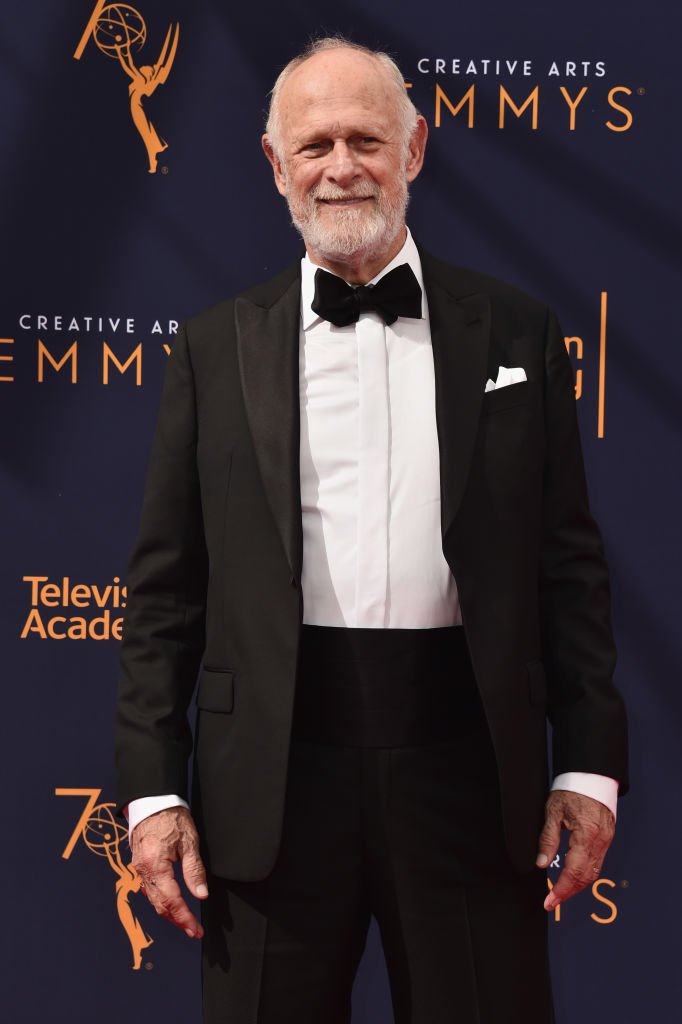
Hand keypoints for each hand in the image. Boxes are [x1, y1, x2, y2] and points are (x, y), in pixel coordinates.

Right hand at [131, 806, 207, 938]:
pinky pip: (149, 889)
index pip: (171, 901)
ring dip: (169, 913)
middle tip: (193, 930)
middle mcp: (143, 870)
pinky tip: (171, 904)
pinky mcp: (140, 865)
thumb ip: (194, 870)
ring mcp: (139, 869)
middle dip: (177, 920)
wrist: (152, 801)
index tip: (196, 929)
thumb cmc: (171, 817)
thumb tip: (201, 894)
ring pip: (153, 900)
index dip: (184, 917)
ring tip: (185, 921)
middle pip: (160, 905)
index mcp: (155, 865)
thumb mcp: (189, 841)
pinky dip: (161, 901)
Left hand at [536, 790, 614, 910]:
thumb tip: (541, 863)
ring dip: (577, 886)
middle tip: (552, 902)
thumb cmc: (571, 789)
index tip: (550, 902)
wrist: (590, 775)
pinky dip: (585, 874)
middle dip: (569, 893)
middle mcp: (600, 840)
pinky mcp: (607, 837)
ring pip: (593, 872)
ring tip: (560, 893)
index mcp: (586, 834)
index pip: (573, 871)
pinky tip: (573, 877)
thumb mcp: (552, 811)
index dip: (561, 890)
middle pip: (586, 877)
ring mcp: (606, 840)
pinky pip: (597, 862)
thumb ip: (547, 839)